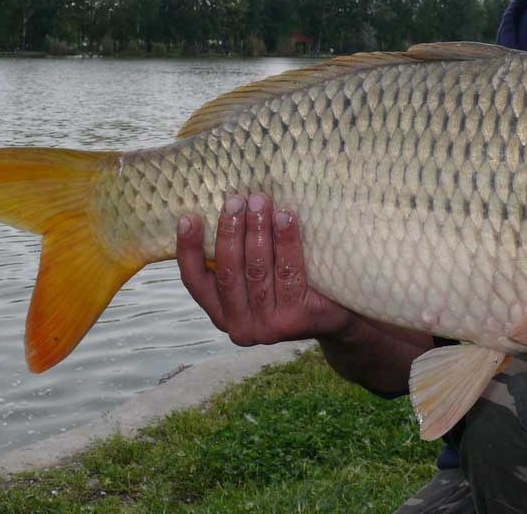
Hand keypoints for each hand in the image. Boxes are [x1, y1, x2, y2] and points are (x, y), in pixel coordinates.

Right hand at [176, 192, 353, 344]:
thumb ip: (238, 258)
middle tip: (236, 200)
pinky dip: (286, 241)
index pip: (196, 282)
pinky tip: (285, 217)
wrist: (337, 318)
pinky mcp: (295, 319)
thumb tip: (225, 208)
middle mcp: (239, 327)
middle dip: (230, 232)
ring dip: (257, 231)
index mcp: (222, 314)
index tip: (189, 218)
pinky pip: (288, 272)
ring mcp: (268, 326)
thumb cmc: (292, 287)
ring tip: (260, 202)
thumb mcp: (256, 278)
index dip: (188, 250)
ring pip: (256, 271)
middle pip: (228, 272)